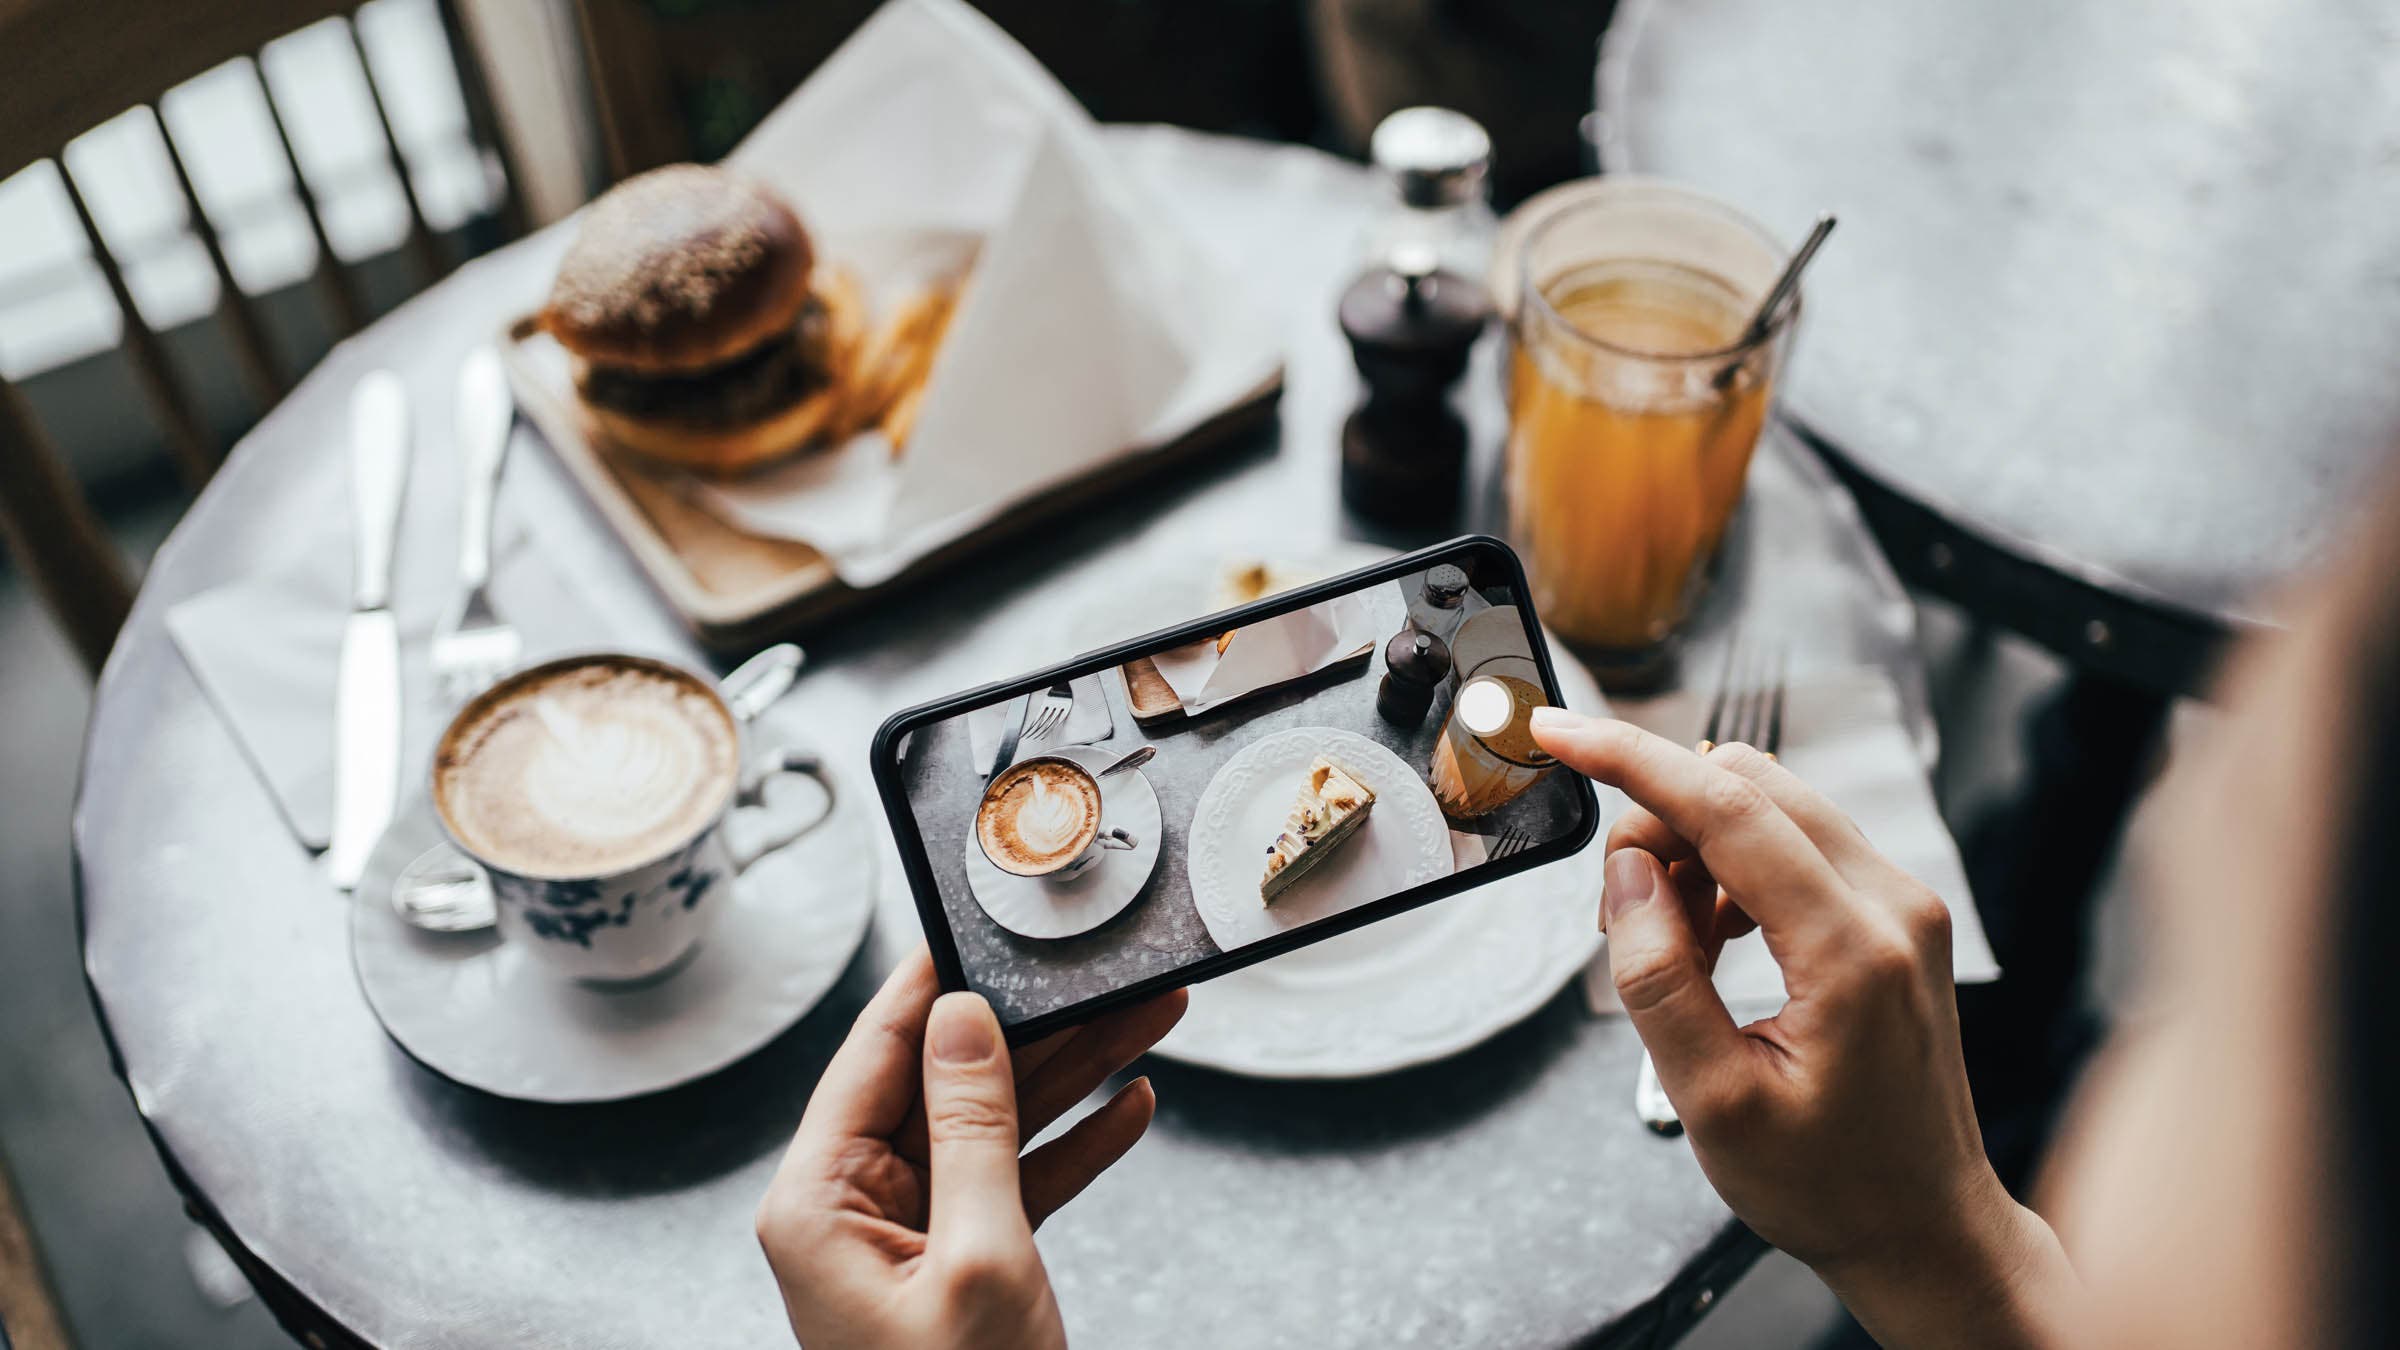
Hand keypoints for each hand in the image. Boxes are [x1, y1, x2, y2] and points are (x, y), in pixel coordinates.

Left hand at [757, 950, 1187, 1349]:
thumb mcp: (980, 1256)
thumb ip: (974, 1126)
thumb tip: (962, 1015)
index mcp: (817, 1202)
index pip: (874, 1056)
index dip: (933, 982)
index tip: (982, 918)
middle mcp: (850, 1211)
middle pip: (945, 1083)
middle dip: (1035, 1030)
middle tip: (1104, 974)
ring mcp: (905, 1240)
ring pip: (992, 1128)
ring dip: (1073, 1078)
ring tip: (1147, 1019)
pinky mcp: (955, 1268)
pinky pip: (1015, 1184)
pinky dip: (1074, 1148)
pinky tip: (1133, 1106)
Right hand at [1529, 710, 2078, 1348]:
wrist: (1926, 1229)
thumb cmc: (1830, 1185)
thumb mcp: (1714, 1102)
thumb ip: (1658, 979)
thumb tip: (1625, 875)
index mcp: (1849, 951)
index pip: (1726, 808)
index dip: (1630, 759)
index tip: (1559, 731)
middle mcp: (1891, 905)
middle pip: (1747, 785)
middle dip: (1657, 820)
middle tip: (1618, 915)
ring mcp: (1901, 903)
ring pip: (1769, 805)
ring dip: (1693, 848)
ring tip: (1672, 950)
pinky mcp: (1895, 913)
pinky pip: (1796, 842)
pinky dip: (1732, 868)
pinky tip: (1712, 942)